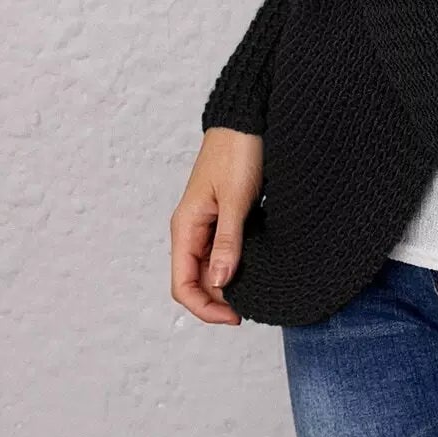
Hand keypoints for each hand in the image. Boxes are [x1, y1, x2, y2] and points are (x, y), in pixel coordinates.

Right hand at [170, 127, 263, 323]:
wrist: (246, 119)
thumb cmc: (238, 152)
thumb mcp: (235, 199)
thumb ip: (227, 241)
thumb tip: (220, 281)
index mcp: (185, 227)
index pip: (182, 285)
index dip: (204, 308)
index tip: (235, 317)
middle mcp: (191, 228)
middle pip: (195, 280)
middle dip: (218, 299)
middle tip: (252, 304)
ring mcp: (206, 222)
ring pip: (209, 267)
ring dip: (227, 283)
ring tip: (256, 289)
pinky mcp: (222, 214)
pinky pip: (221, 250)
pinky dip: (234, 264)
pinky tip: (254, 267)